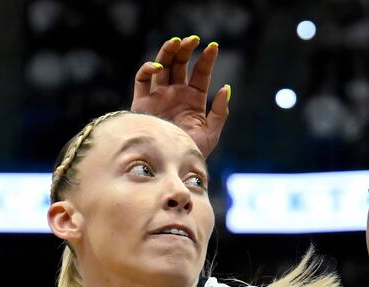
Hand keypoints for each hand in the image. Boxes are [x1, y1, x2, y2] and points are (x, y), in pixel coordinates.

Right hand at [132, 35, 230, 157]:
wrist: (168, 165)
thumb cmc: (191, 152)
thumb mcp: (212, 133)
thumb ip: (220, 112)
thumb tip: (226, 87)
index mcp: (193, 100)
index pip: (200, 73)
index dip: (206, 59)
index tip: (213, 47)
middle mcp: (175, 94)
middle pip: (179, 64)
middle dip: (186, 50)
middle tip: (193, 39)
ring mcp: (158, 97)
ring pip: (161, 66)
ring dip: (168, 52)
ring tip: (176, 42)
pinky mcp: (142, 103)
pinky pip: (142, 80)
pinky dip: (147, 69)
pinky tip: (157, 67)